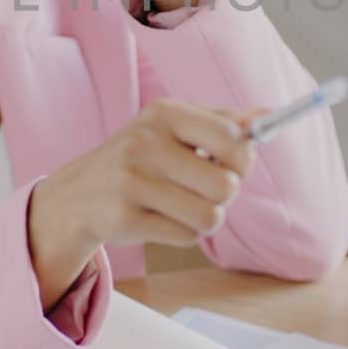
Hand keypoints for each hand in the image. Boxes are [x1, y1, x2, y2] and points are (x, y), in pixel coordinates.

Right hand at [26, 99, 266, 307]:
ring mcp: (132, 182)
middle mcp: (146, 143)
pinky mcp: (124, 218)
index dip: (243, 160)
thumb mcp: (174, 127)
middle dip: (224, 196)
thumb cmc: (141, 156)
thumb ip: (223, 121)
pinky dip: (182, 233)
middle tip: (204, 190)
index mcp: (164, 112)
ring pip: (209, 217)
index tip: (231, 165)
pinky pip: (185, 236)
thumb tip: (269, 116)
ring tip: (183, 206)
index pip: (232, 138)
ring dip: (205, 218)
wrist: (78, 194)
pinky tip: (160, 218)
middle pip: (226, 186)